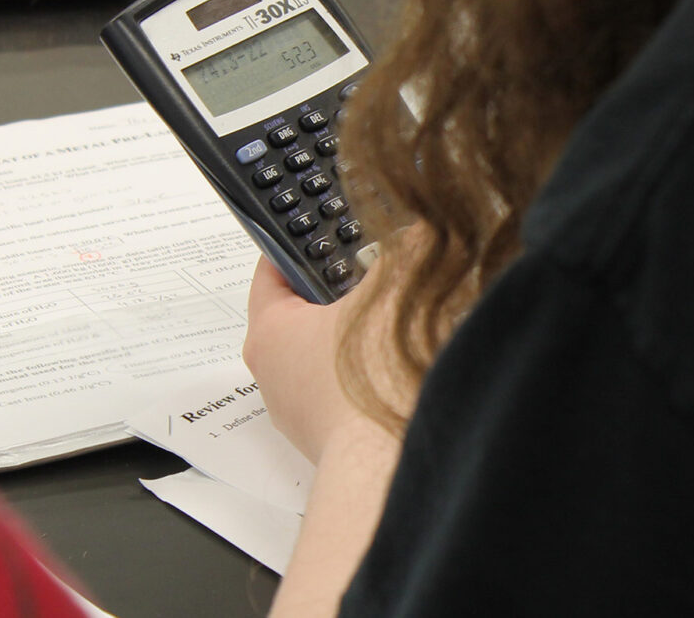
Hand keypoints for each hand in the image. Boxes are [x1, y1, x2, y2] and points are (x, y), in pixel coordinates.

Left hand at [245, 256, 412, 616]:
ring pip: (322, 358)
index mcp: (270, 331)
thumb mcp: (396, 290)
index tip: (318, 227)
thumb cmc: (376, 382)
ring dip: (354, 339)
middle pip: (299, 314)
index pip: (271, 268)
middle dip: (335, 292)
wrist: (389, 467)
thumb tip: (422, 227)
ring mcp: (297, 413)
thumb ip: (406, 248)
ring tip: (395, 321)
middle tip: (370, 271)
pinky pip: (342, 394)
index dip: (299, 240)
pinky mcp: (326, 440)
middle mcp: (272, 375)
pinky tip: (400, 368)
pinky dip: (365, 378)